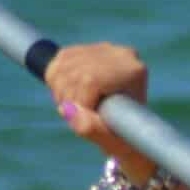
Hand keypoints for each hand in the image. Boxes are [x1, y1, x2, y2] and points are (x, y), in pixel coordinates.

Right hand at [43, 44, 155, 175]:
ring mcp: (105, 49)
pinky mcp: (89, 49)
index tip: (86, 116)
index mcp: (133, 71)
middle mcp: (121, 54)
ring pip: (63, 65)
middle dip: (68, 98)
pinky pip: (59, 60)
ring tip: (74, 107)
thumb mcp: (109, 140)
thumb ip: (90, 128)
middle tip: (77, 114)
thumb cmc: (122, 136)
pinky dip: (56, 81)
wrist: (127, 126)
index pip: (90, 79)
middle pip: (75, 71)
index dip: (79, 101)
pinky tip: (69, 94)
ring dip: (60, 91)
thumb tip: (66, 110)